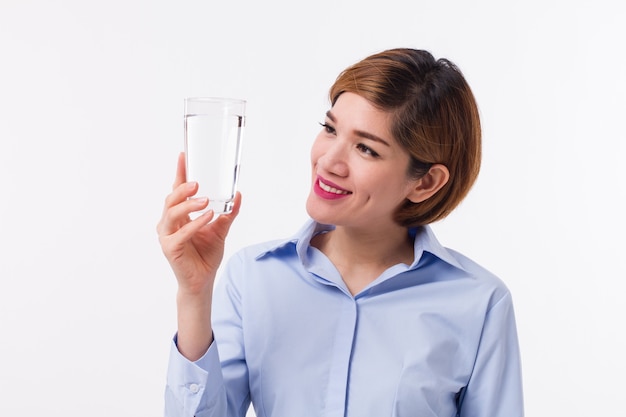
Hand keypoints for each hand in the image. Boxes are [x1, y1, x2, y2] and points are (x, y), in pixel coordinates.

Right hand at [157, 152, 241, 296]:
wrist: (203, 280)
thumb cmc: (206, 254)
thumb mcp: (220, 229)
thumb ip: (228, 213)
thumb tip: (238, 195)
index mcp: (179, 215)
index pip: (177, 190)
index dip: (180, 173)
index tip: (184, 156)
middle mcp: (169, 223)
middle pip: (171, 200)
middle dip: (183, 189)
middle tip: (198, 183)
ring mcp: (167, 235)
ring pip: (172, 213)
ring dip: (188, 205)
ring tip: (205, 201)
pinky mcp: (170, 248)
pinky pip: (180, 233)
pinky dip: (194, 223)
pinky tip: (207, 217)